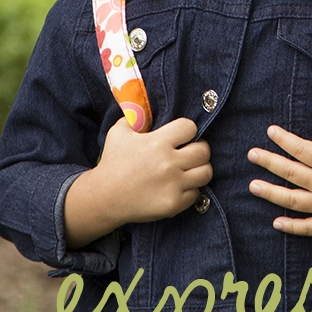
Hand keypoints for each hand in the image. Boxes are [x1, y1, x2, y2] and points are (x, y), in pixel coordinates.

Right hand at [64, 117, 211, 248]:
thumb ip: (135, 117)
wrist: (104, 197)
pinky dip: (190, 189)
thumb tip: (146, 107)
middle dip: (198, 149)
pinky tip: (179, 186)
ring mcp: (173, 184)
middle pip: (204, 150)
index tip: (181, 136)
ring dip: (199, 169)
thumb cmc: (112, 162)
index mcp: (158, 142)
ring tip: (190, 169)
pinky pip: (196, 193)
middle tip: (189, 152)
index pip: (190, 127)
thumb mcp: (119, 132)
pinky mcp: (174, 203)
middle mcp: (168, 162)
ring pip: (206, 172)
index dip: (187, 130)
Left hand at [247, 126, 311, 240]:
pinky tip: (276, 222)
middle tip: (251, 154)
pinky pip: (308, 227)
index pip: (302, 149)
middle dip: (269, 162)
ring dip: (271, 193)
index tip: (270, 131)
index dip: (284, 140)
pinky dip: (292, 226)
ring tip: (253, 186)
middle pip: (291, 172)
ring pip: (292, 200)